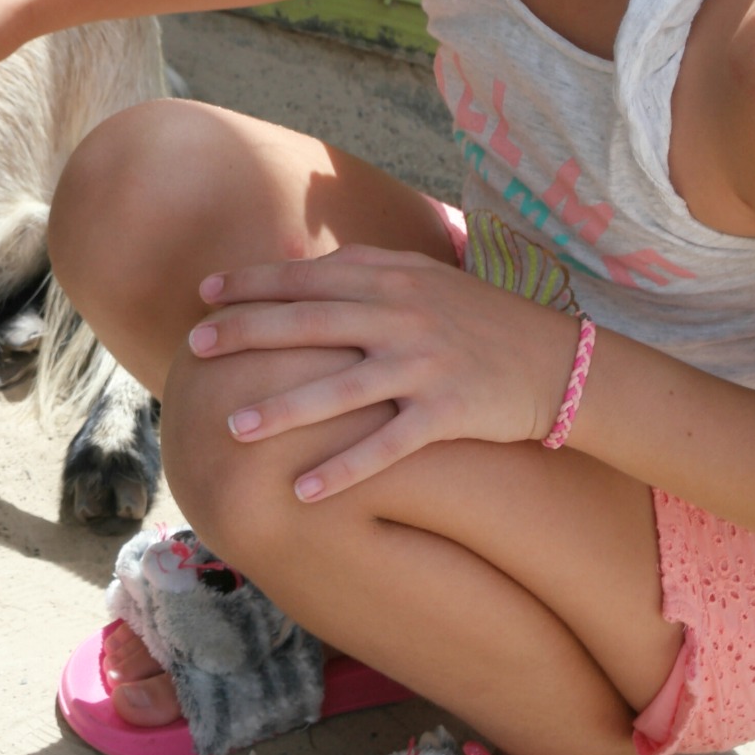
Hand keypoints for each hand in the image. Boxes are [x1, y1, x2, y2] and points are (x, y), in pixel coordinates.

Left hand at [187, 245, 585, 500]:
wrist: (558, 360)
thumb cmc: (477, 318)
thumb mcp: (423, 277)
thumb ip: (362, 269)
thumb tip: (292, 263)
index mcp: (391, 280)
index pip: (307, 279)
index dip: (252, 284)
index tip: (204, 295)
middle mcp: (402, 317)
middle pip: (310, 324)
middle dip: (248, 333)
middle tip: (196, 347)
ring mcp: (424, 366)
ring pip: (340, 389)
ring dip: (283, 410)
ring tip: (232, 427)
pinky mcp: (448, 413)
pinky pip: (387, 446)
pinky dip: (345, 469)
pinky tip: (304, 491)